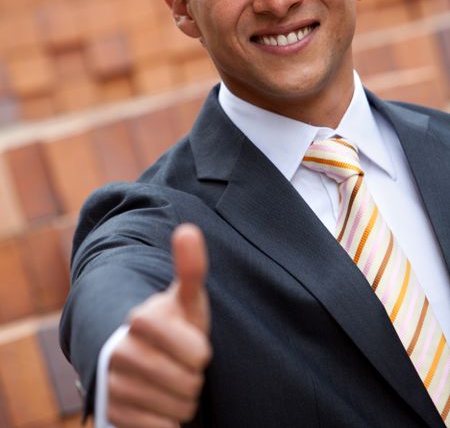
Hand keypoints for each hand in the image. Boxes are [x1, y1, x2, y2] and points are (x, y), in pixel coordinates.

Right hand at [107, 224, 210, 427]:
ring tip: (169, 380)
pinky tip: (157, 401)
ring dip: (181, 399)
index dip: (201, 351)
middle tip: (181, 363)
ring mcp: (113, 384)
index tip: (189, 341)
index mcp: (141, 319)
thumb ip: (191, 268)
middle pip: (190, 384)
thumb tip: (188, 230)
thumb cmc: (174, 326)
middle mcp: (120, 352)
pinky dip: (167, 420)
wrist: (139, 355)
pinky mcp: (112, 412)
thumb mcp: (187, 299)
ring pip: (178, 410)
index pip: (199, 355)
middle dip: (193, 377)